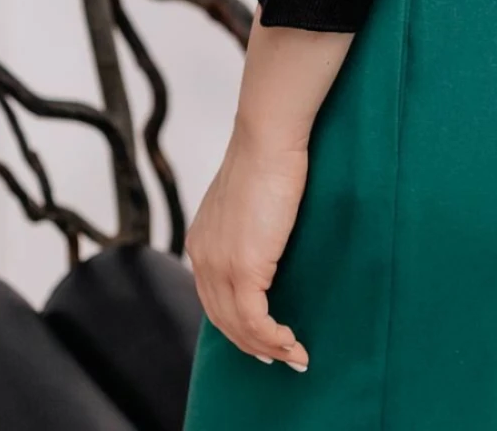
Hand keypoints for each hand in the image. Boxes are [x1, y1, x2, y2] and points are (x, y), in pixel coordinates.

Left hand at [184, 116, 311, 370]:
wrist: (267, 140)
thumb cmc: (266, 159)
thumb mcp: (247, 201)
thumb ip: (246, 227)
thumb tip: (265, 244)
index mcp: (201, 242)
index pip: (213, 299)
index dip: (236, 325)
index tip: (261, 339)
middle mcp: (203, 258)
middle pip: (223, 321)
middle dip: (253, 345)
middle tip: (281, 357)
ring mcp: (220, 266)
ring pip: (240, 327)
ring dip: (269, 348)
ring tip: (296, 356)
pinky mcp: (244, 268)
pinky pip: (256, 321)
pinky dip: (274, 339)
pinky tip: (292, 343)